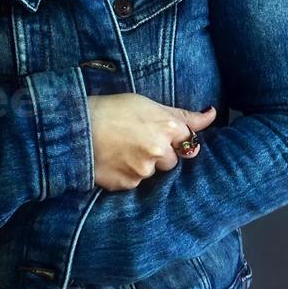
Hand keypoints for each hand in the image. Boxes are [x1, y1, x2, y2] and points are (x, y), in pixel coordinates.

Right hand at [85, 95, 216, 190]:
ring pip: (151, 173)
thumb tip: (212, 114)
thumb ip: (182, 115)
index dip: (175, 140)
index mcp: (168, 128)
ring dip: (141, 165)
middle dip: (159, 155)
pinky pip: (133, 183)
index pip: (188, 141)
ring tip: (120, 150)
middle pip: (171, 161)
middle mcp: (160, 151)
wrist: (76, 127)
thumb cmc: (112, 109)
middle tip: (136, 141)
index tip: (164, 138)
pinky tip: (113, 161)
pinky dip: (126, 175)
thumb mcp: (149, 104)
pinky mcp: (127, 184)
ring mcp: (143, 170)